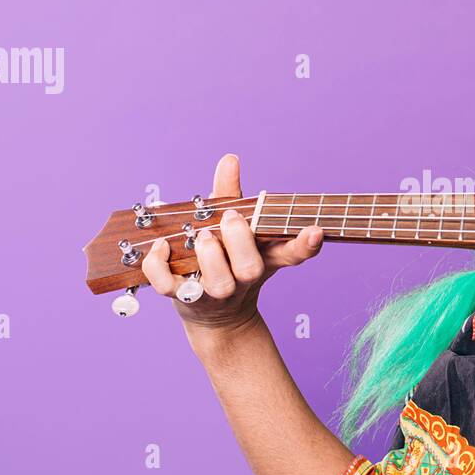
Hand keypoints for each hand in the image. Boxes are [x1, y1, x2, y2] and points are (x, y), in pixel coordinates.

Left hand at [141, 153, 323, 335]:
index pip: (293, 253)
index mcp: (263, 258)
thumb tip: (230, 159)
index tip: (316, 229)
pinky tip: (159, 247)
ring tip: (201, 236)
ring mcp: (214, 292)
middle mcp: (242, 278)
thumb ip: (232, 195)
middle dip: (239, 240)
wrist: (213, 315)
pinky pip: (167, 286)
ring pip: (218, 282)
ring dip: (210, 256)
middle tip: (229, 219)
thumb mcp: (236, 230)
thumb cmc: (226, 262)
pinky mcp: (183, 299)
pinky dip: (159, 265)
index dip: (307, 244)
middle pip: (250, 268)